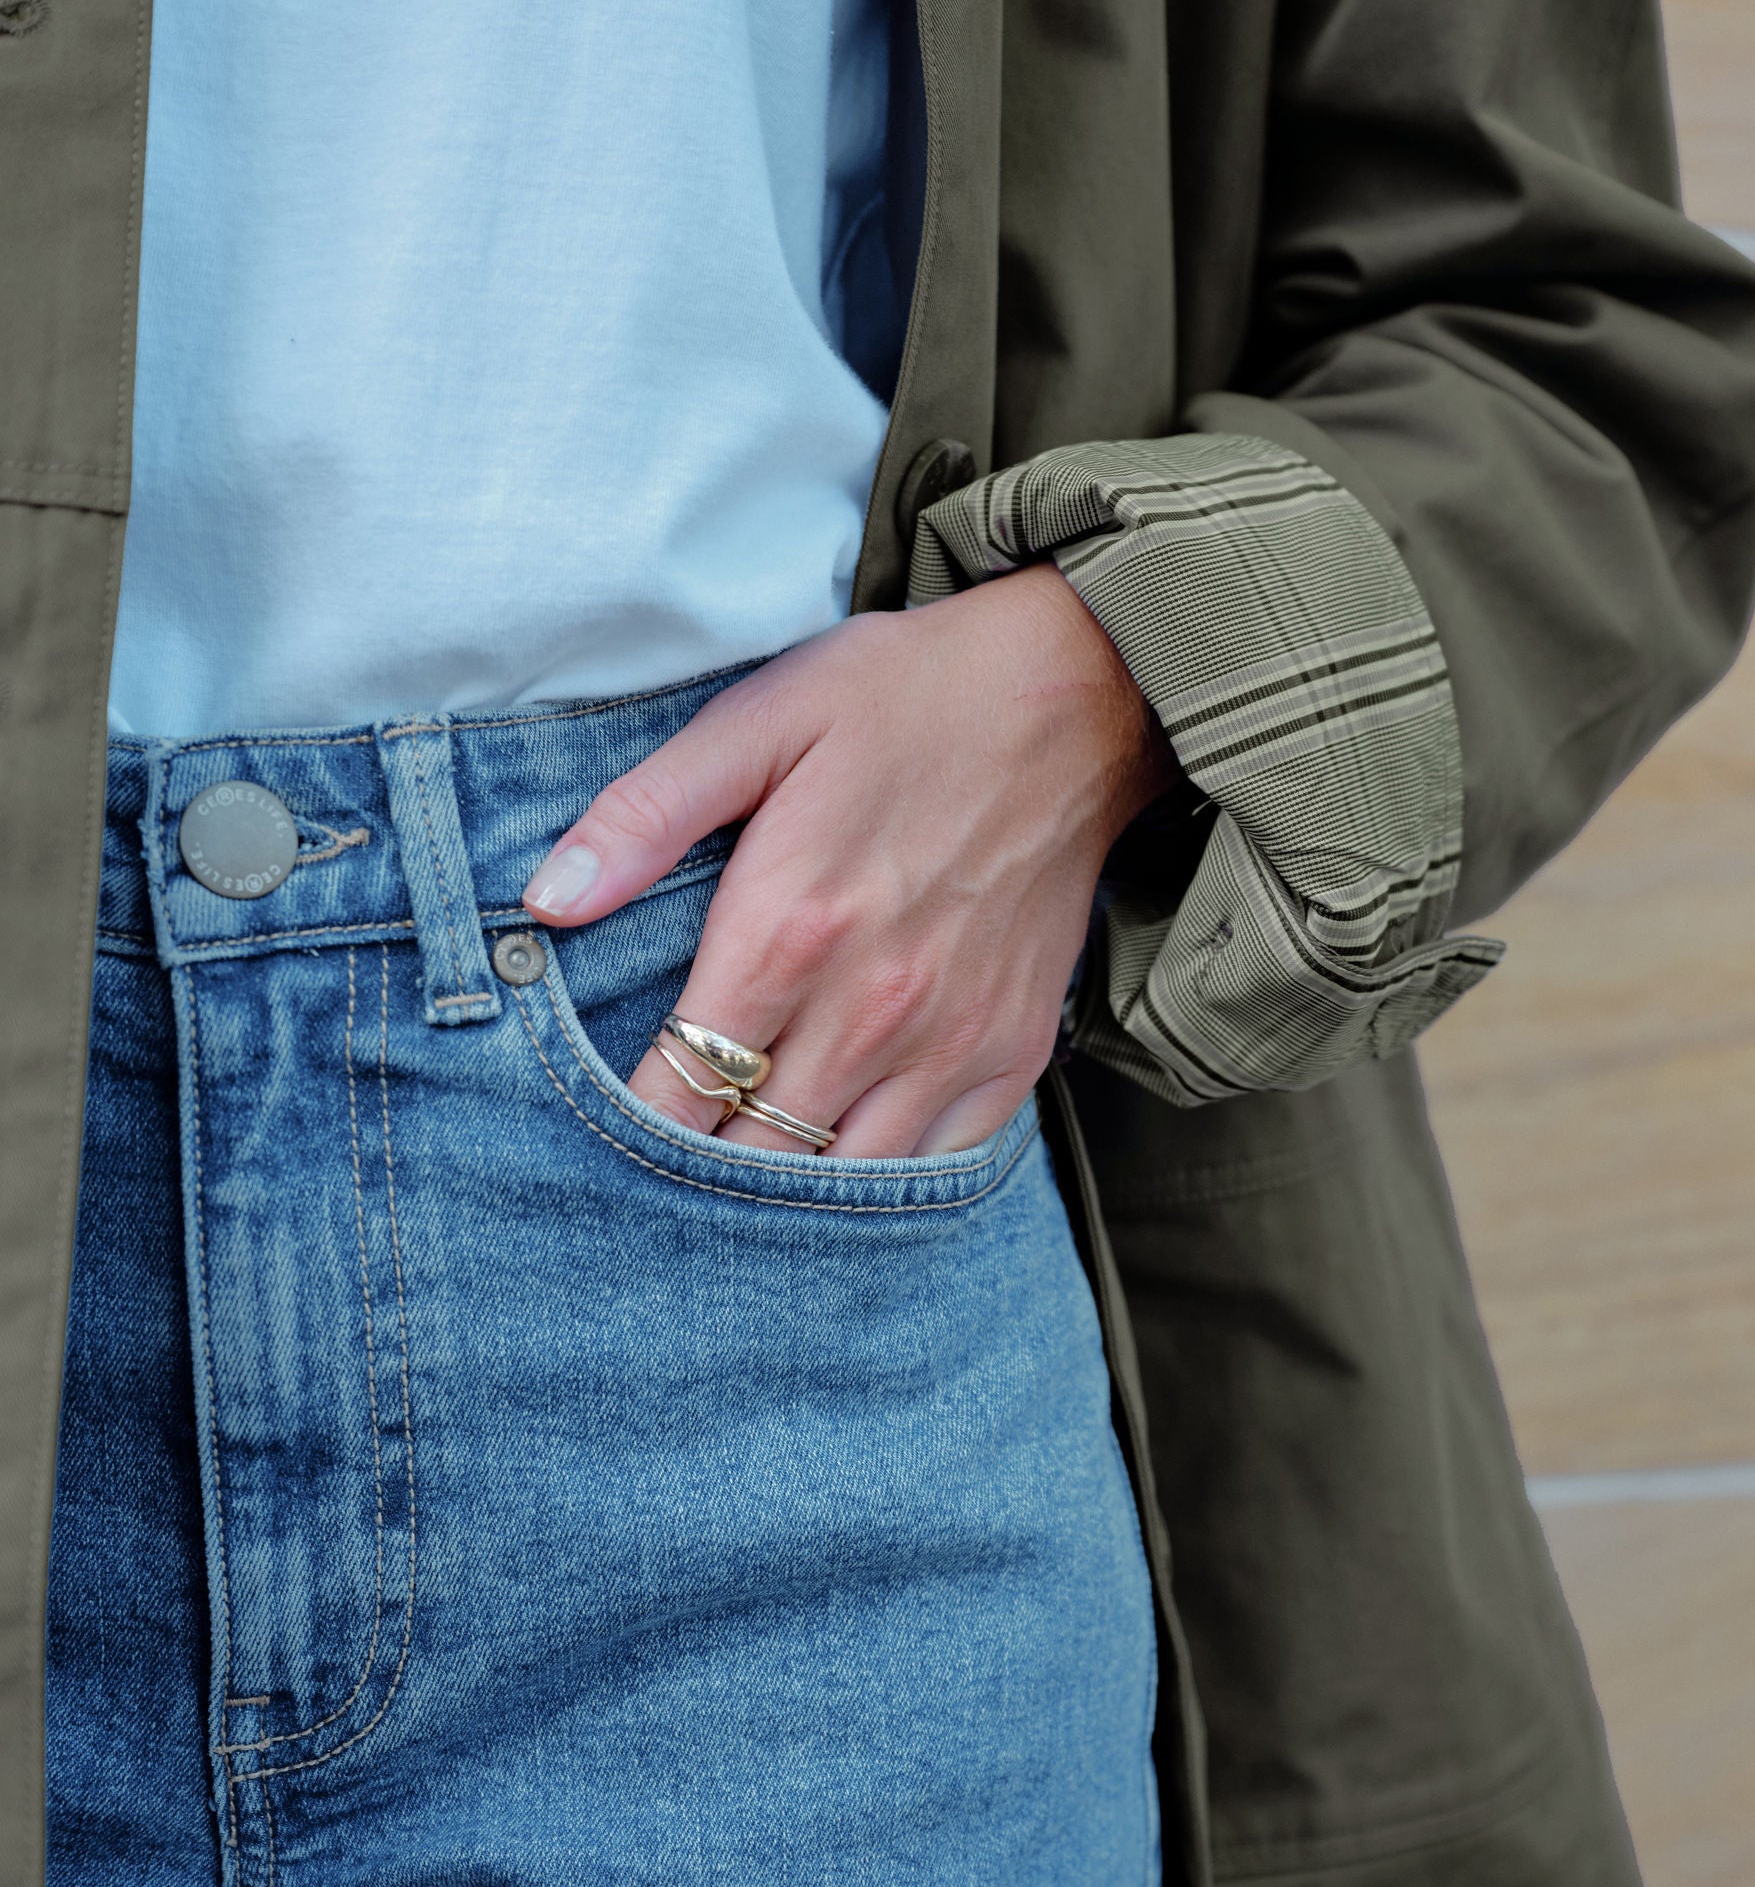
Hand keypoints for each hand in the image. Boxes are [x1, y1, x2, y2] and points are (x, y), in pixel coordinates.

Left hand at [520, 566, 1174, 1155]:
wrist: (1076, 697)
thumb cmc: (904, 698)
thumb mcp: (760, 721)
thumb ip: (646, 813)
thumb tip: (546, 900)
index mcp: (788, 930)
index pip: (681, 1087)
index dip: (632, 1126)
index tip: (604, 1133)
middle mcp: (871, 1008)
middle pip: (755, 1158)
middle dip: (698, 1174)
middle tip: (659, 1171)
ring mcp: (950, 1040)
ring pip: (844, 1179)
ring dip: (787, 1189)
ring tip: (742, 1176)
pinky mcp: (1011, 1052)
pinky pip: (934, 1165)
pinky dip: (881, 1175)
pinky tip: (841, 1151)